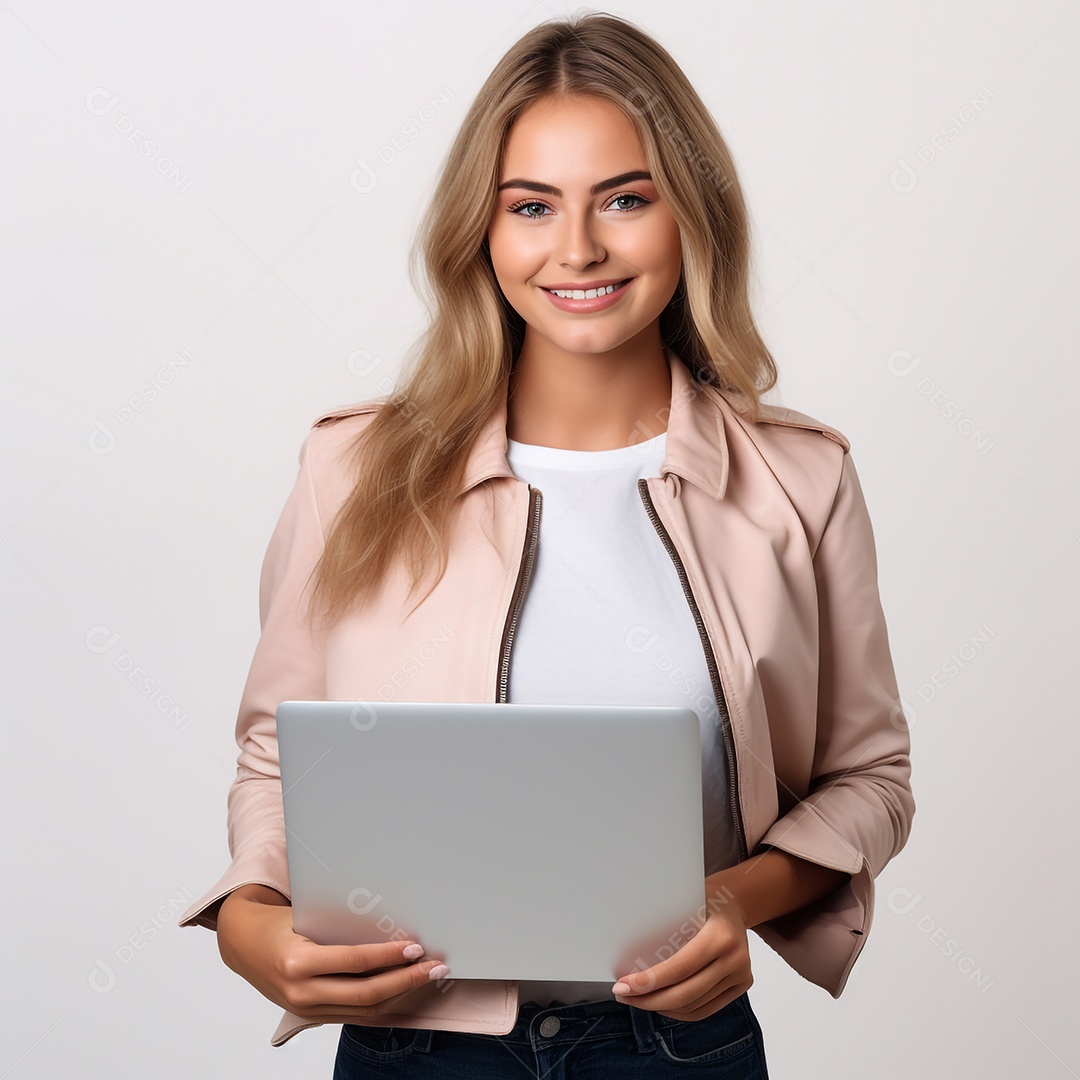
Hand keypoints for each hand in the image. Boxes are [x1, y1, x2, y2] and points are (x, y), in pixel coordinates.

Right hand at [215, 884, 449, 1023]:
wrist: (242, 943)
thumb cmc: (277, 922)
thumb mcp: (305, 916)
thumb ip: (340, 926)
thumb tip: (388, 922)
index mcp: (298, 962)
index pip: (355, 962)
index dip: (388, 955)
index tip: (415, 946)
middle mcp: (300, 991)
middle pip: (365, 993)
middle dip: (406, 980)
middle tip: (435, 967)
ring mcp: (305, 1009)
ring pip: (363, 1009)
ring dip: (400, 994)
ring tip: (426, 977)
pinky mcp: (311, 1016)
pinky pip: (354, 1014)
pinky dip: (382, 1004)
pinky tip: (402, 991)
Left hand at [610, 899, 752, 1020]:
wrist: (735, 901)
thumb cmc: (704, 899)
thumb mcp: (684, 902)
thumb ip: (664, 927)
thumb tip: (628, 956)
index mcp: (721, 936)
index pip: (679, 969)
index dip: (648, 982)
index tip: (623, 985)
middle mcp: (735, 959)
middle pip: (685, 994)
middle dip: (649, 1000)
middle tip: (623, 995)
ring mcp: (741, 975)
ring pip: (693, 1006)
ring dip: (661, 1007)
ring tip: (637, 999)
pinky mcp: (742, 985)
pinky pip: (704, 1009)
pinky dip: (680, 1011)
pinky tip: (660, 1004)